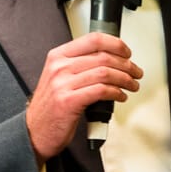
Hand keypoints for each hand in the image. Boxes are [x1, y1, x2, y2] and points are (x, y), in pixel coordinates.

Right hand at [25, 32, 141, 161]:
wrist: (34, 132)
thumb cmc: (50, 107)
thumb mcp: (59, 78)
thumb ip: (79, 65)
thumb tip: (109, 60)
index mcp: (58, 56)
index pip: (93, 39)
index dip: (115, 44)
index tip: (126, 52)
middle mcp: (59, 67)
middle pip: (103, 56)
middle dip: (126, 64)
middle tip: (135, 71)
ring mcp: (63, 84)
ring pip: (105, 73)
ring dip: (125, 79)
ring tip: (132, 85)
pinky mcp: (69, 101)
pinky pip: (101, 91)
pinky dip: (116, 92)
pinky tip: (120, 96)